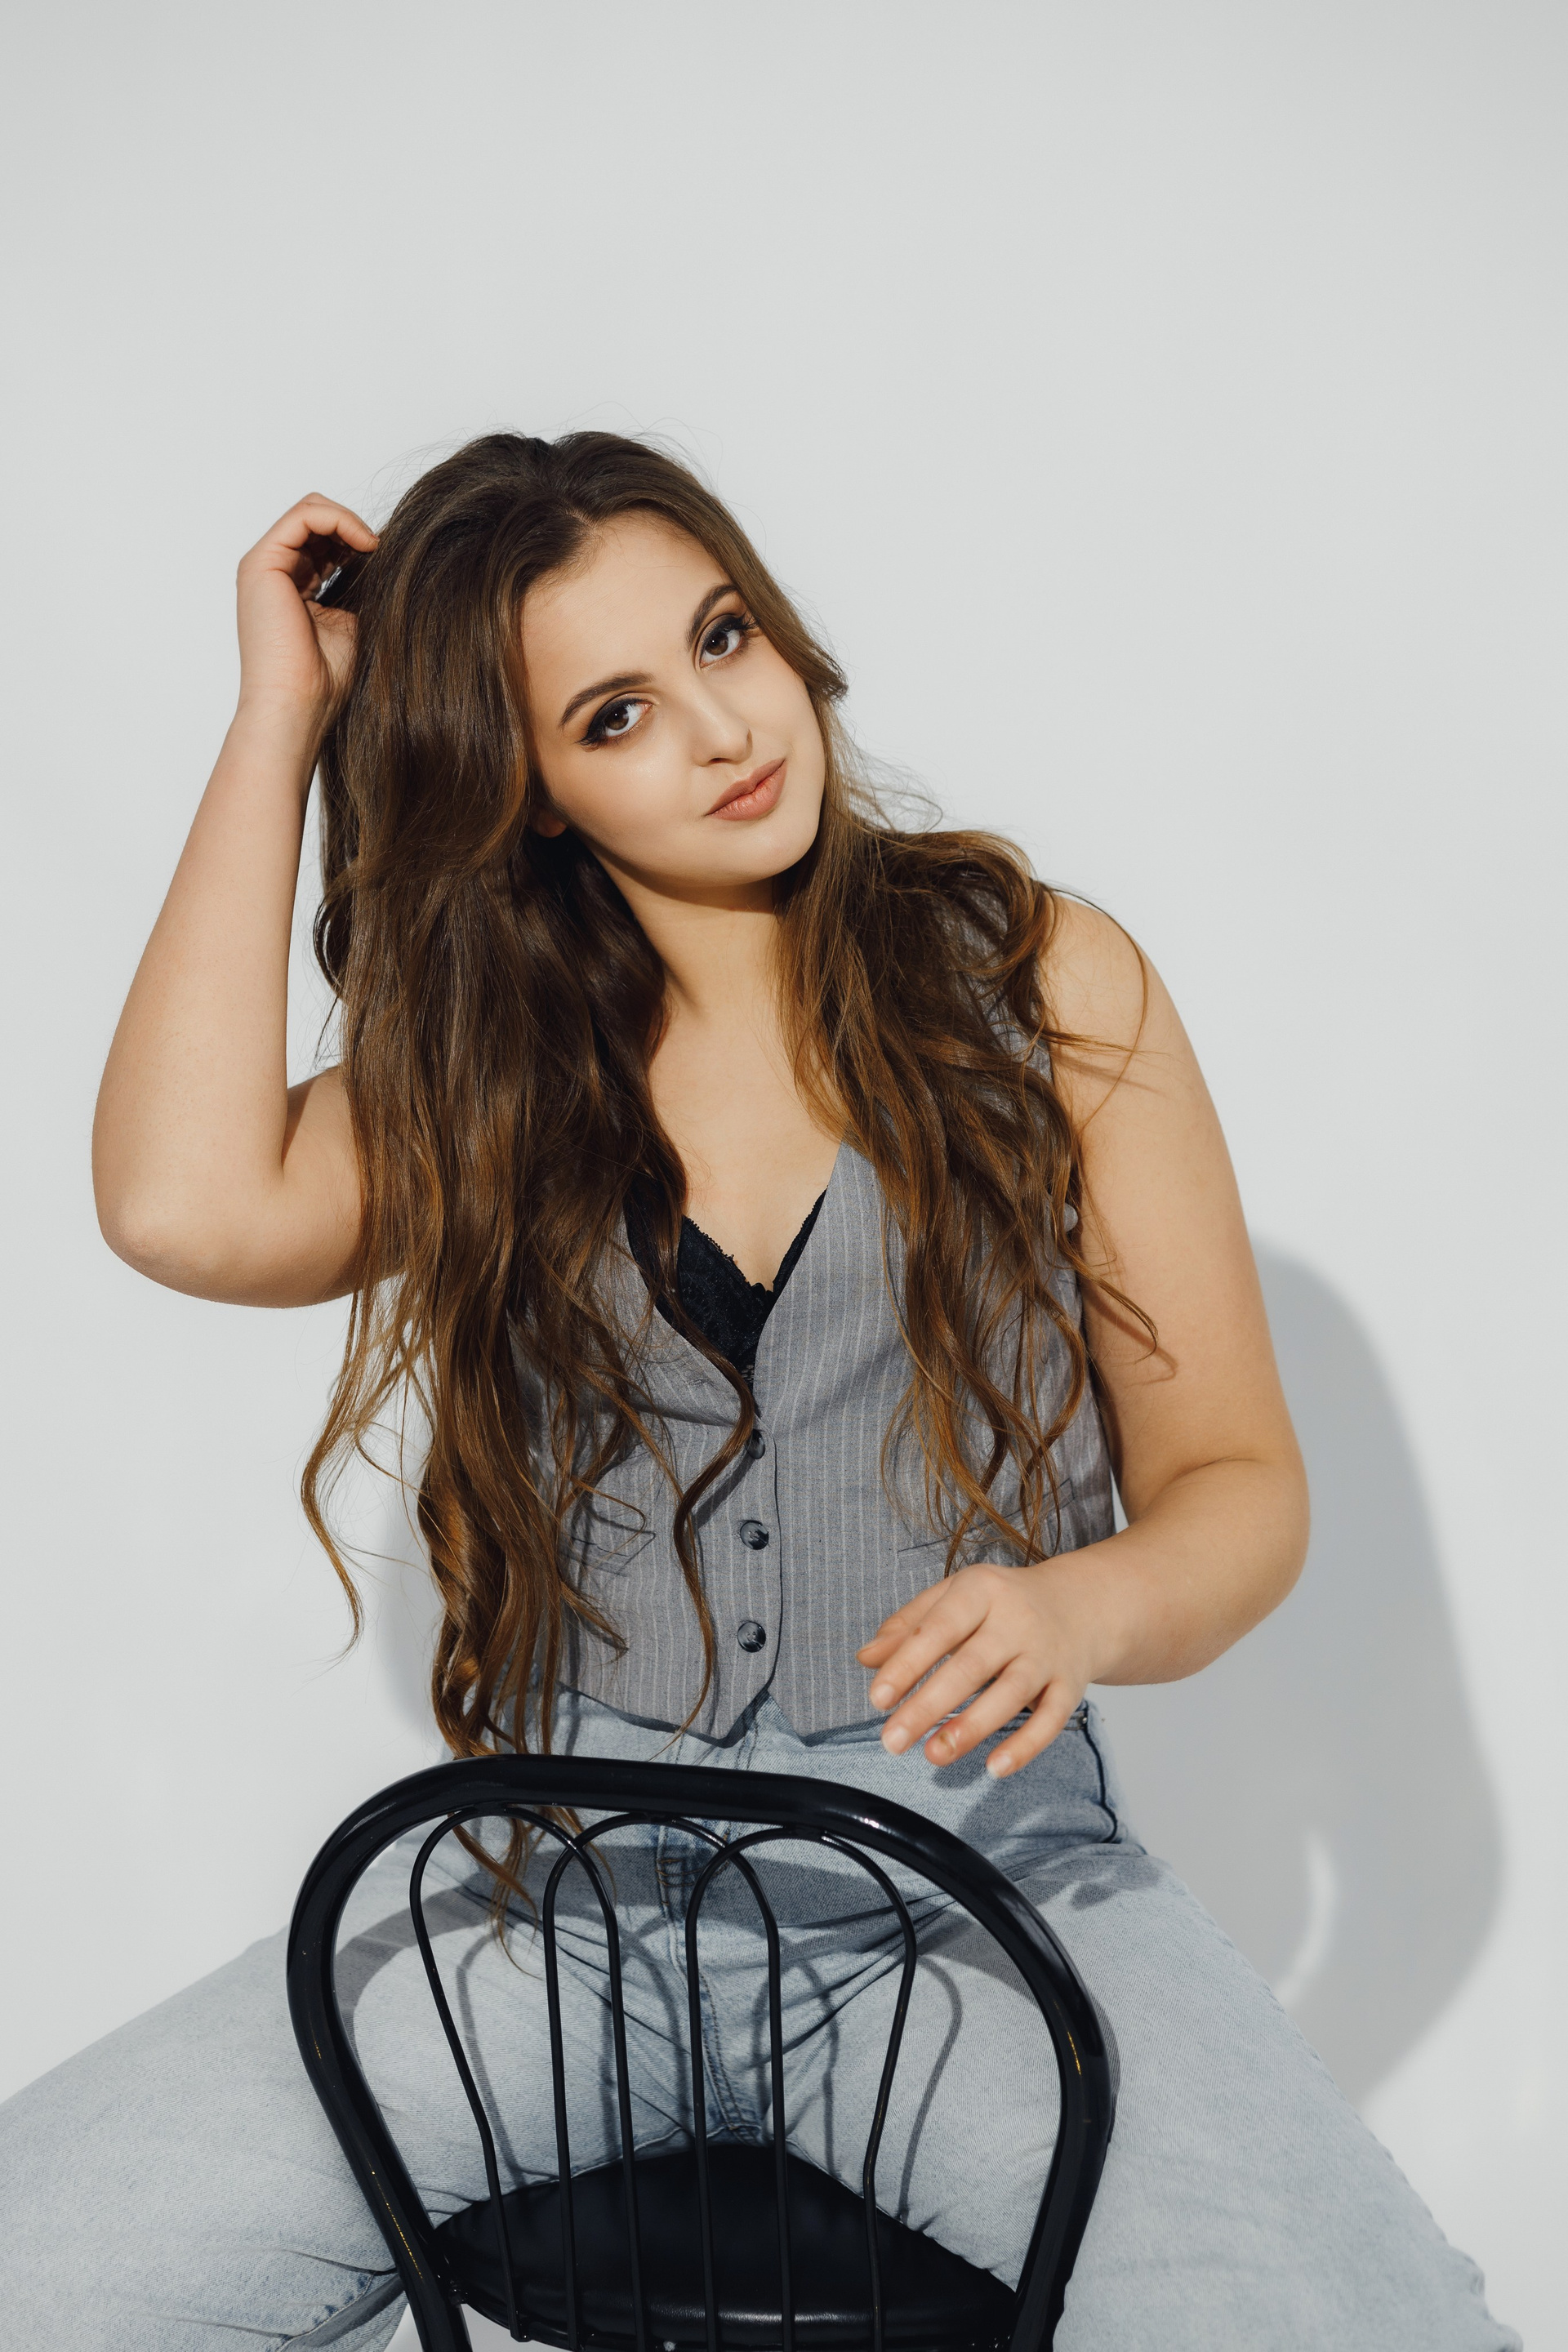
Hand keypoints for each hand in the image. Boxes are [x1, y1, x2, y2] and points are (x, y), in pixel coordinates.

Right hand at [234, 494, 377, 740]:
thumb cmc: (325, 679)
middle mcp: (275, 573)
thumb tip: (387, 559)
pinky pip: (304, 516)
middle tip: (382, 553)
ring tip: (374, 548)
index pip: (324, 541)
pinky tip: (365, 544)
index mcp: (294, 587)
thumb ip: (359, 588)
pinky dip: (339, 520)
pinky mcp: (262, 563)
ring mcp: (264, 566)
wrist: (299, 705)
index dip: (358, 541)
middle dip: (354, 528)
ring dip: (350, 522)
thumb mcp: (354, 622)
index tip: (386, 561)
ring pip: (310, 511)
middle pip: (316, 522)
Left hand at [856, 1559, 1101, 1778]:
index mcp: (981, 1590)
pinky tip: (995, 1768)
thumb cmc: (1002, 1604)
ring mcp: (1046, 1654)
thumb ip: (908, 1625)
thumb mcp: (954, 1597)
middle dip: (928, 1706)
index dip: (906, 1664)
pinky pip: (1051, 1720)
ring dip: (971, 1728)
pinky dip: (1025, 1746)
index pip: (938, 1629)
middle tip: (892, 1740)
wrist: (1081, 1604)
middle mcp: (1017, 1620)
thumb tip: (865, 1659)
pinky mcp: (1069, 1685)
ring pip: (1010, 1694)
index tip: (877, 1698)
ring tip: (933, 1755)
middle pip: (971, 1666)